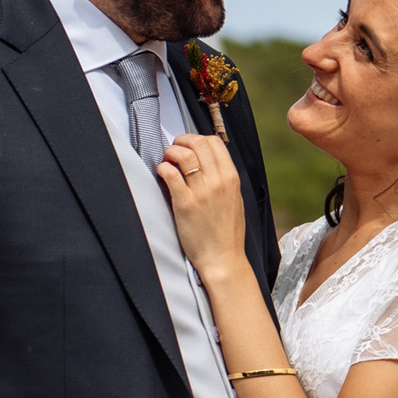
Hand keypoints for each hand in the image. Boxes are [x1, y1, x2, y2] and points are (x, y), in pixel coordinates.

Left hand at [157, 132, 247, 279]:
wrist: (223, 258)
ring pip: (184, 155)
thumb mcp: (234, 199)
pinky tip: (162, 174)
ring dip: (171, 153)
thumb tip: (207, 163)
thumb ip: (223, 179)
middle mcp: (218, 181)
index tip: (188, 146)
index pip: (214, 143)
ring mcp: (202, 192)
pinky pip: (171, 175)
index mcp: (231, 178)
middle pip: (198, 144)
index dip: (197, 139)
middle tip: (174, 151)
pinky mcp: (185, 204)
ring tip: (167, 161)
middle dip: (181, 141)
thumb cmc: (227, 232)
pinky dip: (163, 168)